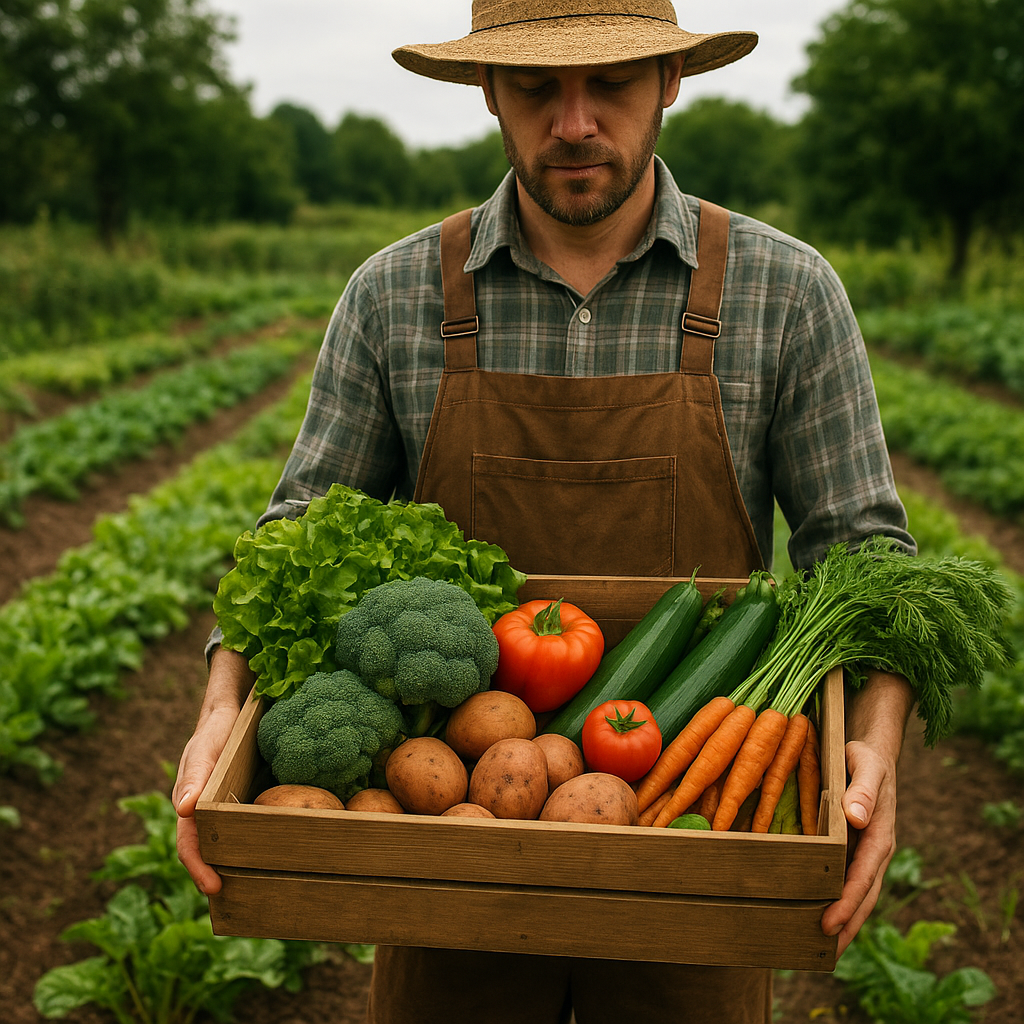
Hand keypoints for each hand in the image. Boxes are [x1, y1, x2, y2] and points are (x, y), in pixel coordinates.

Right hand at [172, 648, 252, 895]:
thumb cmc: (214, 732)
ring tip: (266, 884)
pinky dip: (263, 843)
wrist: (234, 711)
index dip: (199, 868)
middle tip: (246, 899)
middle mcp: (210, 816)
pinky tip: (284, 852)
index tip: (215, 888)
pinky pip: (255, 828)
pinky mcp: (251, 804)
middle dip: (224, 876)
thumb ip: (193, 776)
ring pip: (235, 844)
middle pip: (213, 853)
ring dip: (245, 864)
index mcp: (192, 809)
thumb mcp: (203, 750)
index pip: (190, 845)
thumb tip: (183, 810)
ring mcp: (230, 811)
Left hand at [820, 670, 913, 955]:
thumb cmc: (863, 754)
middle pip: (864, 893)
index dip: (847, 901)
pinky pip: (846, 878)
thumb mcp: (865, 765)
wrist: (869, 747)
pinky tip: (816, 911)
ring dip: (844, 918)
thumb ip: (863, 790)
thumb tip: (857, 817)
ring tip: (820, 947)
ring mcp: (865, 849)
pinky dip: (837, 899)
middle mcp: (875, 846)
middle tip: (823, 951)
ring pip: (857, 891)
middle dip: (847, 923)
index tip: (829, 922)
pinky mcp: (853, 846)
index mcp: (879, 831)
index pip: (863, 874)